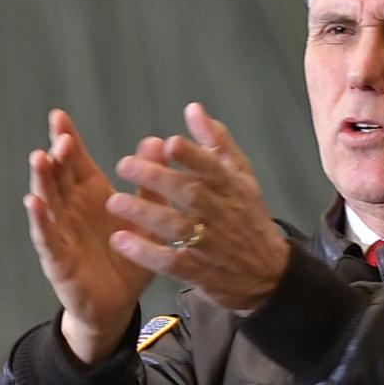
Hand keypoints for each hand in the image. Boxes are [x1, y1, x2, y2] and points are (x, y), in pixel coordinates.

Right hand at [23, 109, 154, 364]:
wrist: (118, 303)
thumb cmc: (128, 257)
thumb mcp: (145, 220)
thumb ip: (149, 185)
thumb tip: (157, 142)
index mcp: (91, 196)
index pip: (75, 162)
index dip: (66, 139)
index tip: (59, 116)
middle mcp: (70, 209)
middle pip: (58, 176)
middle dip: (57, 155)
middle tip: (62, 138)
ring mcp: (60, 232)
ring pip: (47, 201)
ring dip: (42, 180)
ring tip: (40, 158)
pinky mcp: (57, 258)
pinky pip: (46, 236)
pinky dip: (39, 220)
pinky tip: (33, 203)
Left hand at [107, 103, 290, 315]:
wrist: (269, 275)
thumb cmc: (248, 218)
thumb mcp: (242, 178)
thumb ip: (217, 144)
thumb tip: (193, 109)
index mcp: (233, 189)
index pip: (214, 168)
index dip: (192, 156)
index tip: (168, 144)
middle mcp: (224, 215)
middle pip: (192, 195)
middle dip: (158, 179)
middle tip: (125, 166)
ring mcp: (213, 245)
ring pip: (179, 228)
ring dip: (146, 214)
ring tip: (114, 201)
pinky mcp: (201, 273)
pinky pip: (172, 262)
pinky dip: (146, 253)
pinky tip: (122, 240)